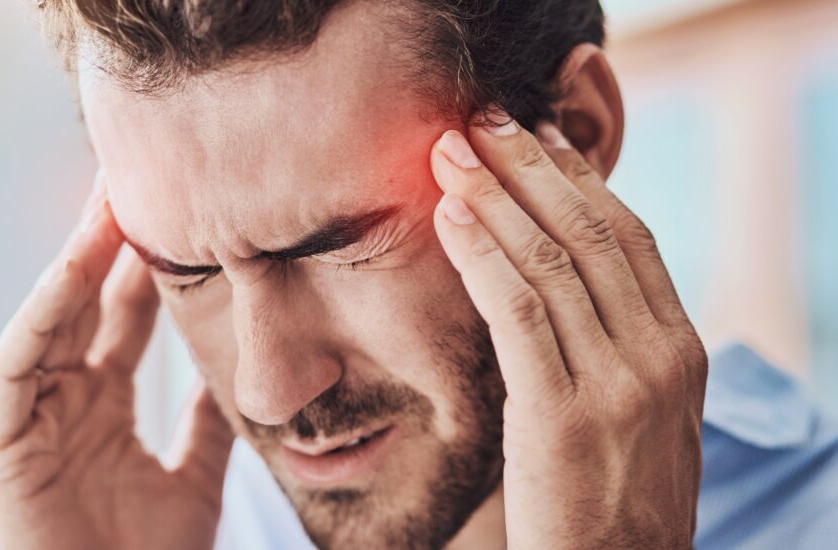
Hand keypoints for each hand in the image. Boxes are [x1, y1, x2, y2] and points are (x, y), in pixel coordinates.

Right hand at [0, 177, 234, 549]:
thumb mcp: (195, 478)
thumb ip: (208, 425)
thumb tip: (234, 372)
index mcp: (104, 403)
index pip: (124, 316)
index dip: (146, 264)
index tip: (178, 209)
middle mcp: (65, 399)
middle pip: (85, 303)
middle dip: (107, 242)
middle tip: (134, 177)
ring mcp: (30, 417)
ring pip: (49, 321)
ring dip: (74, 261)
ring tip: (105, 205)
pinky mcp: (0, 443)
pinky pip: (15, 365)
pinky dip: (40, 316)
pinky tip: (70, 271)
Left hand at [428, 117, 707, 547]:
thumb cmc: (613, 503)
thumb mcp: (640, 419)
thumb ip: (618, 351)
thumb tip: (568, 288)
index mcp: (681, 352)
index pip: (629, 238)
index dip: (579, 178)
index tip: (536, 137)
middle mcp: (659, 356)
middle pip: (590, 232)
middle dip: (530, 167)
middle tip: (482, 121)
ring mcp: (617, 384)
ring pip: (551, 260)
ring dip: (494, 196)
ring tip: (450, 152)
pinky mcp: (562, 413)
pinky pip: (517, 310)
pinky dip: (481, 254)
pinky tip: (449, 217)